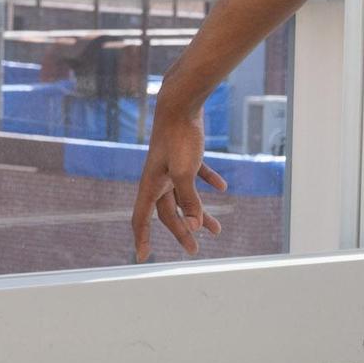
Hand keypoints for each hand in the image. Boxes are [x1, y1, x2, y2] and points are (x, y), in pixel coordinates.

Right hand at [129, 103, 226, 260]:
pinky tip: (222, 187)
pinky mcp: (185, 155)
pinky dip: (208, 182)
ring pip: (184, 197)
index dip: (141, 239)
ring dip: (199, 213)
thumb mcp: (185, 172)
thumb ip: (189, 199)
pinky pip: (196, 175)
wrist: (181, 105)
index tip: (143, 257)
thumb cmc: (179, 138)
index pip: (142, 219)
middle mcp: (157, 179)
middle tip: (194, 250)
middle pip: (168, 212)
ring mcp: (171, 167)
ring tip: (217, 229)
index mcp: (150, 185)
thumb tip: (193, 226)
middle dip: (181, 231)